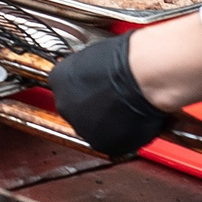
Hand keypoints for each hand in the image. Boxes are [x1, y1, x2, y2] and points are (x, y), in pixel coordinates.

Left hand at [46, 33, 169, 157]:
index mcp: (58, 80)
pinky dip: (124, 137)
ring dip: (108, 124)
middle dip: (95, 110)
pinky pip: (112, 143)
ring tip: (128, 112)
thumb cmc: (125, 60)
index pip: (66, 90)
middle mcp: (64, 105)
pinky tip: (134, 122)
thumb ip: (86, 73)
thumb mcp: (93, 57)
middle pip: (77, 111)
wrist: (143, 77)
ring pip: (93, 129)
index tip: (98, 92)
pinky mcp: (101, 144)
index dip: (85, 92)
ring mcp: (81, 126)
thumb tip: (94, 78)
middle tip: (115, 102)